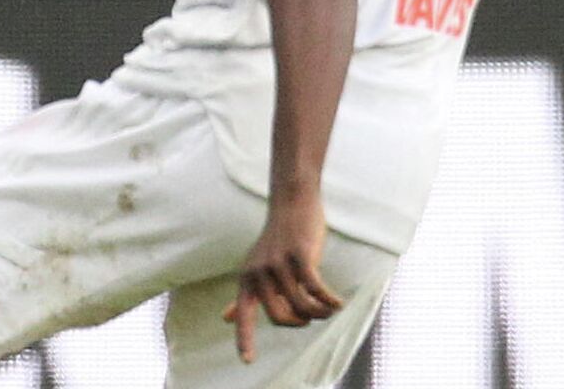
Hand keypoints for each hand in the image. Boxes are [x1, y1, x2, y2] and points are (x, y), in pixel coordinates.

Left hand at [223, 192, 342, 363]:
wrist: (291, 202)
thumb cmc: (278, 239)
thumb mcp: (257, 268)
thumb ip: (245, 294)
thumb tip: (224, 318)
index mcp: (248, 278)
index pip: (242, 314)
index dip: (244, 339)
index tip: (246, 361)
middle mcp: (258, 273)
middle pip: (279, 317)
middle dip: (299, 323)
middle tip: (311, 316)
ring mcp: (278, 264)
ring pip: (301, 306)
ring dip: (319, 312)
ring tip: (328, 307)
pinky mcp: (299, 255)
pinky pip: (316, 290)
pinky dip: (329, 301)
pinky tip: (338, 302)